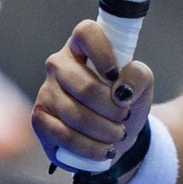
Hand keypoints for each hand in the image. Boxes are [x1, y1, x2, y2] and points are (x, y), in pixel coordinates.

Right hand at [32, 20, 153, 170]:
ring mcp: (45, 92)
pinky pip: (63, 135)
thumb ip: (139, 76)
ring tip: (119, 134)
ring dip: (103, 129)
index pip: (86, 32)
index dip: (102, 51)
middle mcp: (58, 65)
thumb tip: (121, 88)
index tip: (116, 74)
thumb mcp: (143, 85)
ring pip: (74, 113)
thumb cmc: (127, 101)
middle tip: (125, 116)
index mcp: (82, 47)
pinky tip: (104, 150)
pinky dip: (89, 147)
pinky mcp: (39, 119)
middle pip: (83, 85)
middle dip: (111, 107)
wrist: (116, 134)